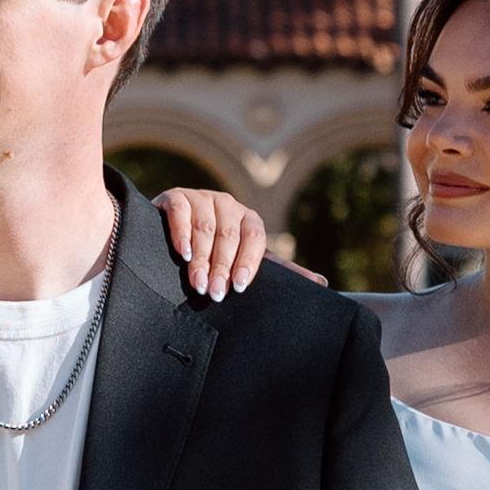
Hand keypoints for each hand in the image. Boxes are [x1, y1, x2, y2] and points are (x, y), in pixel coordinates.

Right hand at [153, 186, 274, 299]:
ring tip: (197, 283)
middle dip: (221, 267)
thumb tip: (319, 282)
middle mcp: (227, 204)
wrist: (170, 234)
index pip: (254, 238)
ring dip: (201, 258)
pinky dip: (182, 233)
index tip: (238, 286)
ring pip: (205, 228)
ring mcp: (201, 198)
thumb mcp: (245, 258)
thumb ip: (279, 269)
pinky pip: (180, 212)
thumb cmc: (214, 252)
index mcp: (247, 219)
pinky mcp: (176, 196)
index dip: (247, 262)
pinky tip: (183, 252)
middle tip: (214, 293)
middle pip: (228, 236)